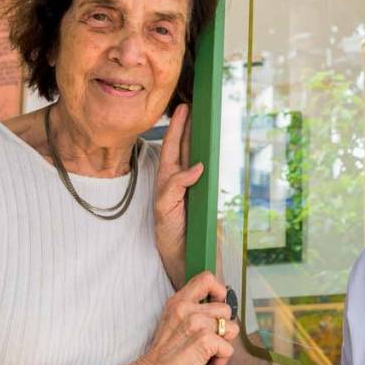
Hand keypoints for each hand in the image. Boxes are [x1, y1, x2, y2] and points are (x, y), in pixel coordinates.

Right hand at [136, 272, 238, 364]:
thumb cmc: (163, 357)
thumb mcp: (172, 323)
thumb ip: (192, 312)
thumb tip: (219, 311)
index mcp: (179, 302)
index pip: (207, 278)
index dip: (219, 291)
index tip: (216, 307)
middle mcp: (187, 309)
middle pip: (226, 309)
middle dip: (223, 328)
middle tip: (208, 344)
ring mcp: (196, 323)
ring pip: (231, 328)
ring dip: (223, 346)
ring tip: (207, 356)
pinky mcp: (204, 340)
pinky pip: (229, 349)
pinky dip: (220, 362)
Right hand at [154, 104, 202, 287]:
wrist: (183, 259)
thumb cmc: (189, 232)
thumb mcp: (198, 207)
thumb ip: (195, 187)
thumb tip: (200, 167)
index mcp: (177, 182)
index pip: (179, 151)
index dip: (182, 130)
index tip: (188, 110)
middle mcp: (169, 185)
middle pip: (174, 150)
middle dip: (179, 127)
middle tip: (187, 105)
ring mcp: (166, 196)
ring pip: (171, 162)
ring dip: (178, 139)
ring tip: (187, 117)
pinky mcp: (164, 210)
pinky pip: (173, 189)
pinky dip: (184, 178)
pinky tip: (197, 168)